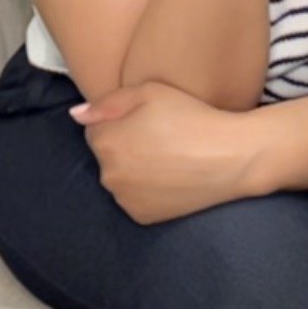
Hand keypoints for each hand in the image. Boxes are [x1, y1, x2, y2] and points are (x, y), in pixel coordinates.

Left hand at [68, 81, 257, 223]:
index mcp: (105, 143)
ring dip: (133, 169)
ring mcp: (125, 200)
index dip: (121, 121)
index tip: (147, 120)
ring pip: (120, 178)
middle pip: (107, 156)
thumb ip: (107, 102)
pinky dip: (145, 190)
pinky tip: (169, 177)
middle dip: (124, 146)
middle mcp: (108, 176)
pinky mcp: (143, 217)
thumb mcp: (149, 91)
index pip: (96, 129)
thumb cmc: (191, 117)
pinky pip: (134, 198)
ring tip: (167, 157)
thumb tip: (76, 115)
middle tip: (160, 137)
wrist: (231, 157)